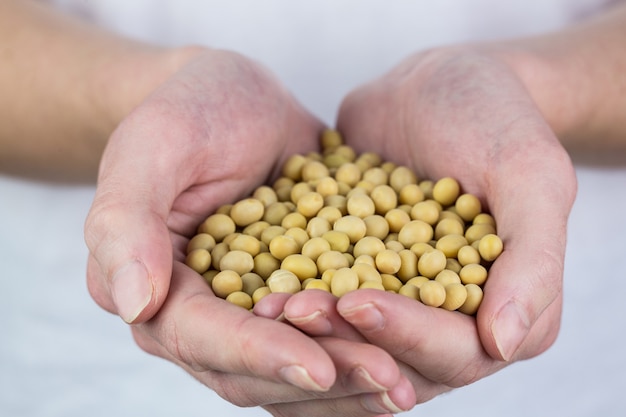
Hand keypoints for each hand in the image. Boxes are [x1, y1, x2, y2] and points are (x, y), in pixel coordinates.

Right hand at [84, 48, 414, 415]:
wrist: (237, 101)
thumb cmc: (189, 111)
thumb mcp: (154, 145)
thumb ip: (128, 221)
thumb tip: (133, 304)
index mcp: (157, 287)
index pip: (203, 337)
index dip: (259, 354)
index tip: (317, 366)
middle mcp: (202, 314)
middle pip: (255, 368)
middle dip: (321, 376)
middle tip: (389, 379)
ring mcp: (251, 310)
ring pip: (296, 366)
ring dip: (351, 378)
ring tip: (405, 381)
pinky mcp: (295, 294)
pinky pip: (327, 337)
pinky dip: (365, 349)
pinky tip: (410, 356)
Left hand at [283, 46, 576, 404]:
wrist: (436, 87)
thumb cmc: (497, 121)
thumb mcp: (531, 174)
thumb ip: (531, 258)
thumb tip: (503, 344)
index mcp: (502, 314)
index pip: (455, 352)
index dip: (407, 334)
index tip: (359, 302)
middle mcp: (447, 323)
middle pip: (394, 360)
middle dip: (344, 340)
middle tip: (295, 309)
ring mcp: (394, 303)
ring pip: (350, 342)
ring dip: (308, 333)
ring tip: (267, 304)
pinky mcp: (350, 277)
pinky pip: (320, 301)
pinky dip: (289, 300)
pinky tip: (252, 287)